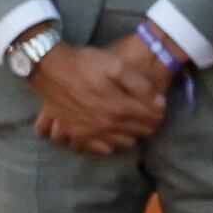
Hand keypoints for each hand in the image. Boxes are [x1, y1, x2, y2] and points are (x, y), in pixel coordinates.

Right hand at [29, 40, 160, 153]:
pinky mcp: (74, 134)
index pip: (149, 118)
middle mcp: (105, 126)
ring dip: (130, 136)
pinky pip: (96, 148)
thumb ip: (141, 85)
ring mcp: (88, 133)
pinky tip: (110, 138)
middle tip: (150, 116)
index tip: (160, 108)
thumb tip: (160, 104)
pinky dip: (107, 146)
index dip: (158, 114)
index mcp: (119, 108)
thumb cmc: (87, 64)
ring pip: (119, 144)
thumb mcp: (118, 66)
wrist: (51, 70)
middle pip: (136, 133)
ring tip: (132, 125)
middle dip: (147, 125)